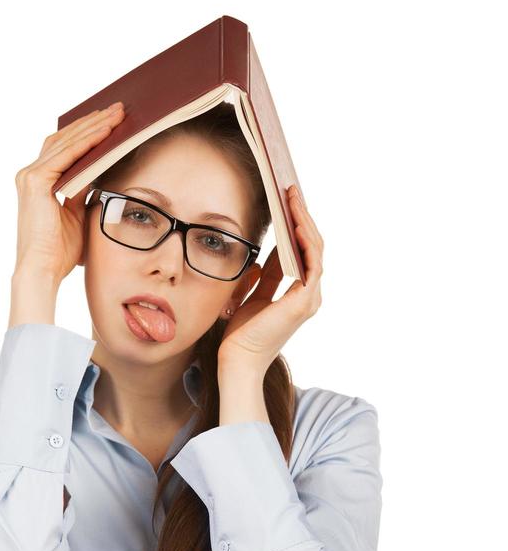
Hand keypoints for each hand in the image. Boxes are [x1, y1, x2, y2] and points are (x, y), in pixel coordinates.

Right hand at [13, 101, 124, 281]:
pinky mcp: (36, 182)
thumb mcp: (79, 214)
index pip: (65, 147)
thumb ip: (85, 192)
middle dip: (94, 122)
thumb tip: (104, 175)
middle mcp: (31, 174)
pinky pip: (67, 155)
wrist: (44, 271)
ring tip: (118, 115)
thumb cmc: (61, 252)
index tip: (112, 122)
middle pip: (65, 138)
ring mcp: (31, 176)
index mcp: (40, 181)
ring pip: (67, 141)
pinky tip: (106, 132)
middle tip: (120, 110)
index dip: (88, 132)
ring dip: (94, 127)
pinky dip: (87, 142)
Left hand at [218, 185, 323, 369]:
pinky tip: (295, 222)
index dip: (295, 226)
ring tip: (293, 197)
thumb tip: (263, 258)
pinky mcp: (304, 301)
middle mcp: (309, 295)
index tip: (285, 203)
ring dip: (305, 221)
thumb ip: (263, 278)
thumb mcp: (251, 296)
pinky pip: (312, 262)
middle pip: (312, 247)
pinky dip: (306, 240)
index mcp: (298, 294)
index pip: (302, 253)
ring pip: (315, 249)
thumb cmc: (241, 334)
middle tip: (291, 191)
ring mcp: (309, 298)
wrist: (237, 359)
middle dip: (302, 217)